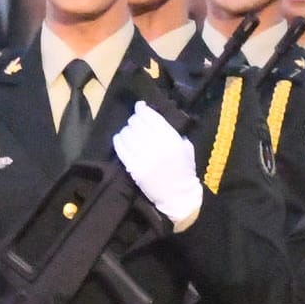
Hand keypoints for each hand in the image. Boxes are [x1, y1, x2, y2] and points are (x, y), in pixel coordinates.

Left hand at [113, 102, 202, 227]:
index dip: (142, 109)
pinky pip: (120, 148)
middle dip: (134, 120)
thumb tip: (153, 117)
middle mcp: (157, 146)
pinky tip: (121, 139)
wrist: (178, 196)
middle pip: (136, 123)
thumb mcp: (185, 147)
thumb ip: (172, 132)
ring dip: (126, 130)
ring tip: (129, 133)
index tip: (140, 107)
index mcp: (172, 139)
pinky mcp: (134, 168)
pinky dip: (118, 140)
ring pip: (126, 134)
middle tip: (135, 123)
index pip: (150, 116)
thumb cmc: (184, 171)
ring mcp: (144, 157)